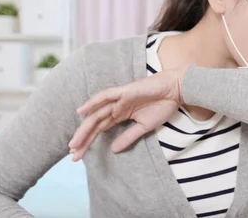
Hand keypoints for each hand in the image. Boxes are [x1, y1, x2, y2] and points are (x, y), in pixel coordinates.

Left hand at [68, 66, 186, 160]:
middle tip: (72, 154)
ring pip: (96, 114)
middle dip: (83, 138)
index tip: (77, 156)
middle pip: (94, 124)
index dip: (88, 142)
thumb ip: (129, 137)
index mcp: (120, 115)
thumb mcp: (144, 127)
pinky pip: (105, 96)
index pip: (100, 130)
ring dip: (84, 127)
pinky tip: (81, 111)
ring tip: (74, 142)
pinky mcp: (124, 91)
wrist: (176, 91)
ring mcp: (119, 99)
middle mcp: (116, 107)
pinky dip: (93, 102)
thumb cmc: (162, 106)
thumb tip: (114, 150)